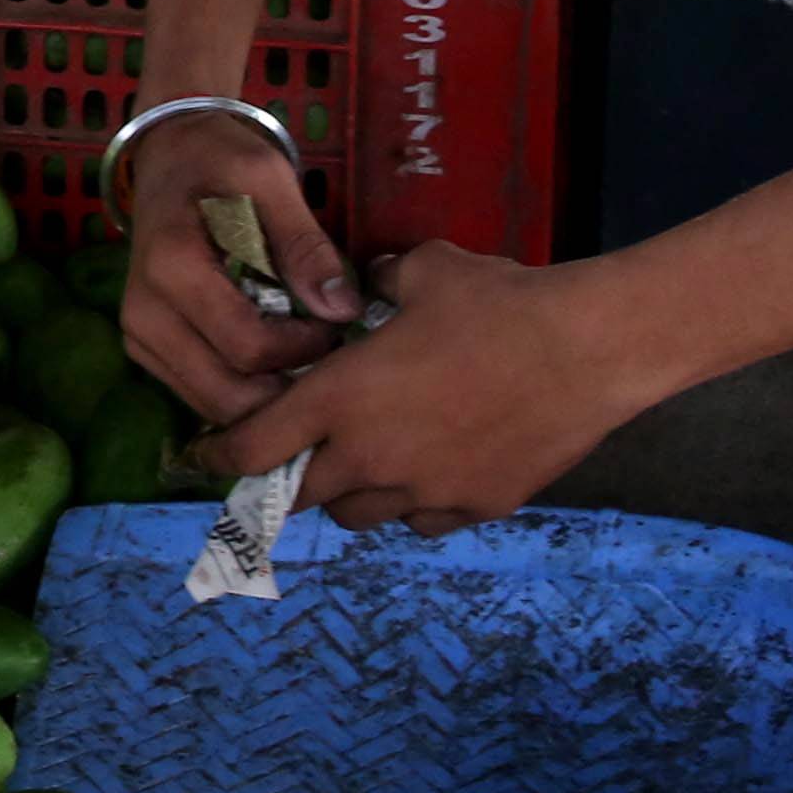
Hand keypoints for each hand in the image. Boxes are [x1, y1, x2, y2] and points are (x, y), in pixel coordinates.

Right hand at [117, 109, 359, 425]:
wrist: (169, 157)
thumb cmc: (221, 161)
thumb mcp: (269, 178)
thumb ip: (305, 243)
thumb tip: (341, 310)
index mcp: (172, 266)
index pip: (249, 347)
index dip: (305, 348)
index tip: (336, 321)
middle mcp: (144, 312)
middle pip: (228, 394)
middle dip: (289, 388)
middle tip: (328, 352)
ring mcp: (139, 335)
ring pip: (213, 406)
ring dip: (267, 396)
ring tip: (303, 357)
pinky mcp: (145, 348)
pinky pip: (200, 395)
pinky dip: (242, 392)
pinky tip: (273, 362)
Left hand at [193, 242, 643, 533]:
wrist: (587, 349)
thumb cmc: (498, 301)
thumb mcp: (423, 271)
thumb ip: (376, 282)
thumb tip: (366, 279)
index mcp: (341, 398)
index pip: (252, 446)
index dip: (219, 455)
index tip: (205, 456)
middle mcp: (371, 456)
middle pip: (301, 497)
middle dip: (288, 482)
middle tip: (291, 462)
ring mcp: (424, 491)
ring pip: (361, 515)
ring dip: (351, 493)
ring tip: (367, 462)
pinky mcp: (473, 507)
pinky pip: (423, 521)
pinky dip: (413, 504)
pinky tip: (430, 471)